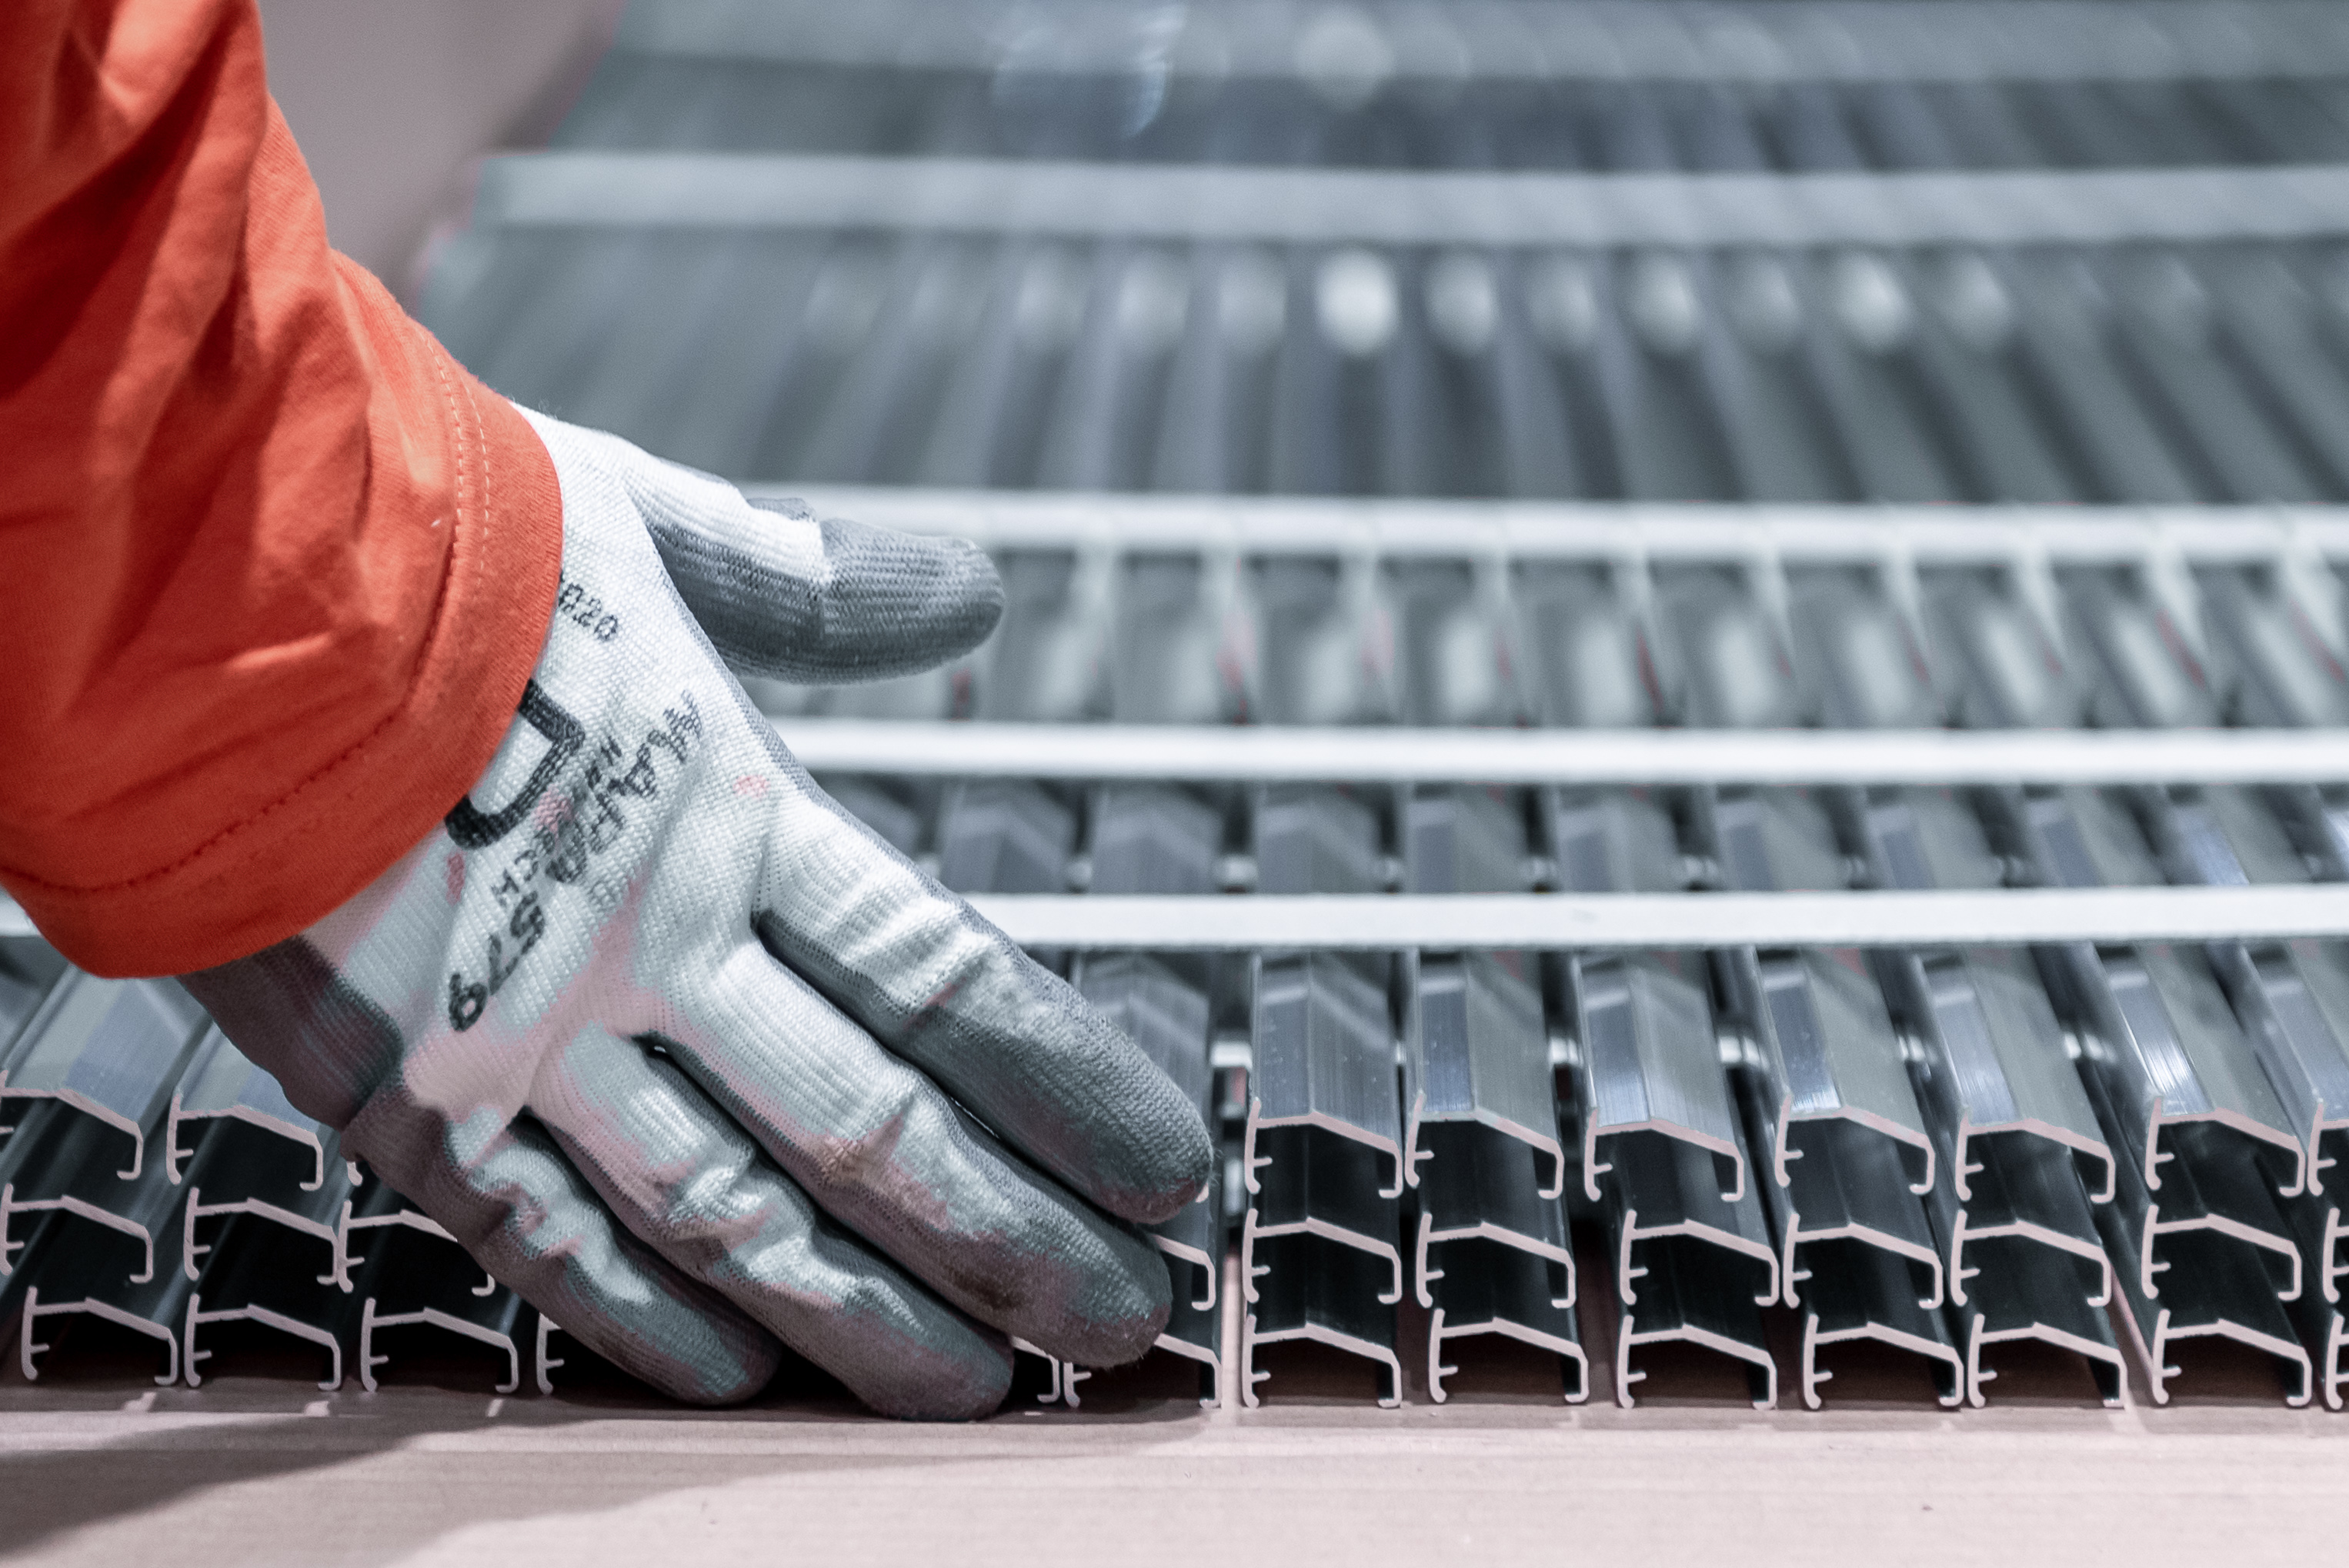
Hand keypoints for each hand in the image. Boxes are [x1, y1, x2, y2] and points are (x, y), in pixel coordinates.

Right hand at [183, 411, 1211, 1416]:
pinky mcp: (400, 1095)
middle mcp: (647, 944)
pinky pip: (543, 1239)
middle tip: (1122, 1323)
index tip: (1169, 1173)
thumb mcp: (649, 528)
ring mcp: (523, 1035)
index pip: (948, 980)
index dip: (1072, 1088)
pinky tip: (745, 1381)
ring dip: (868, 1315)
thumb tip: (975, 590)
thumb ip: (817, 583)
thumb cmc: (425, 538)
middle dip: (1013, 1237)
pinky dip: (647, 1320)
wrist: (189, 577)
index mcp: (729, 808)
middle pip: (871, 1130)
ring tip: (981, 1385)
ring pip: (731, 1218)